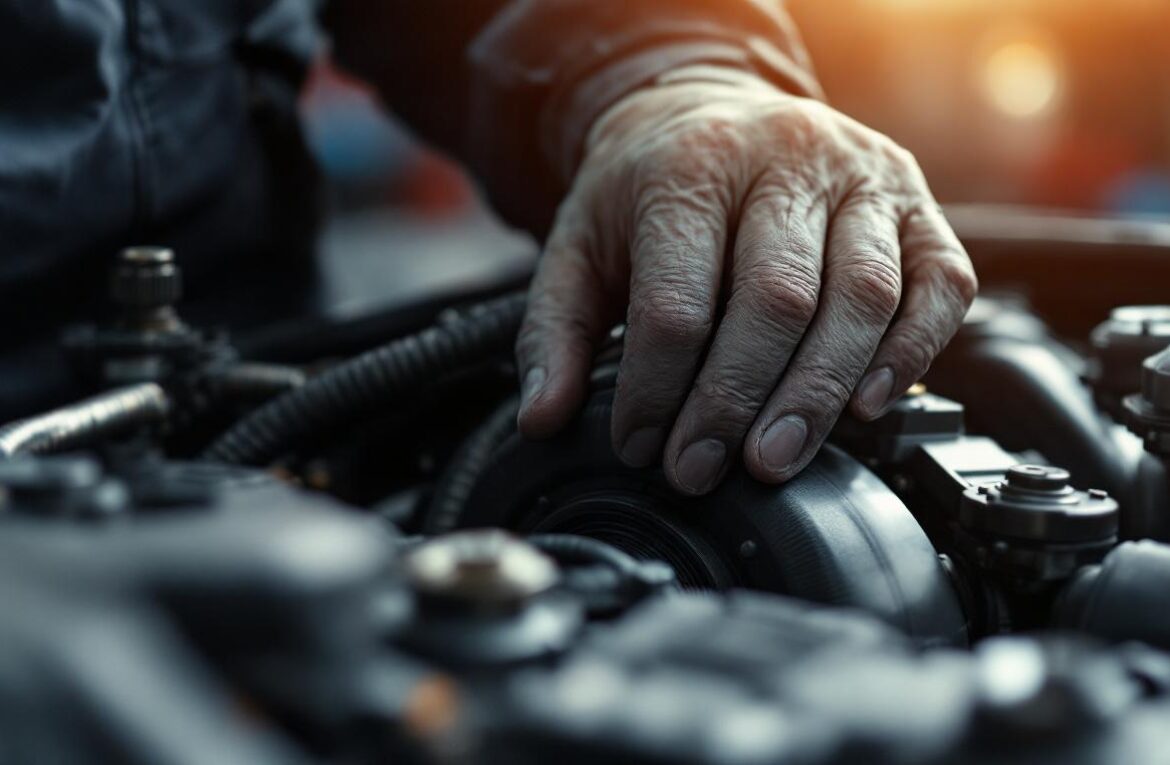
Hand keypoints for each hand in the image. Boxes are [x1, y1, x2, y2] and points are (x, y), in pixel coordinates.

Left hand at [516, 70, 976, 495]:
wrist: (717, 113)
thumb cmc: (649, 190)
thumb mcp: (580, 245)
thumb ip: (554, 330)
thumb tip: (543, 418)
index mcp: (692, 166)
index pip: (678, 297)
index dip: (656, 386)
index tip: (638, 445)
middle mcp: (788, 160)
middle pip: (776, 299)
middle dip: (736, 400)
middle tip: (703, 469)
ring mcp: (864, 178)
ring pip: (863, 296)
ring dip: (820, 392)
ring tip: (775, 458)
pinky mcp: (916, 206)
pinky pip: (940, 283)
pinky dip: (912, 352)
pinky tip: (869, 405)